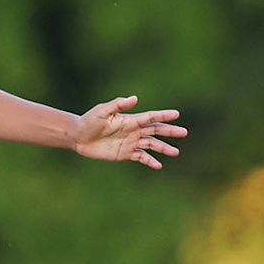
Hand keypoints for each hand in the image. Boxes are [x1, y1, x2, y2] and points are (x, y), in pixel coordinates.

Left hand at [70, 95, 185, 168]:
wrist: (79, 137)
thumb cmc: (89, 121)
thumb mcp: (102, 111)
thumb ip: (118, 105)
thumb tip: (135, 98)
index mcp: (130, 120)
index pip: (150, 117)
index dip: (163, 115)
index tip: (176, 114)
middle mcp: (133, 131)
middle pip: (155, 131)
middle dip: (170, 131)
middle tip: (184, 132)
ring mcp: (130, 142)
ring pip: (151, 145)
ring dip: (163, 148)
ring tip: (176, 152)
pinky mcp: (125, 153)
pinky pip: (141, 157)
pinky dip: (150, 161)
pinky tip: (159, 165)